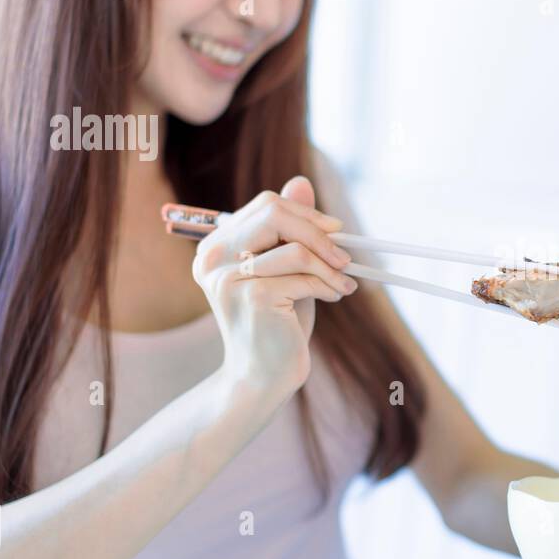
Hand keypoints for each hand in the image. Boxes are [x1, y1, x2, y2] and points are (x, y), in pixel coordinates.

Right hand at [192, 176, 356, 399]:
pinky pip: (303, 276)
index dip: (306, 214)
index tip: (335, 232)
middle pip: (275, 214)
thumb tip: (302, 181)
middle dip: (320, 232)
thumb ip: (290, 229)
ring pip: (295, 248)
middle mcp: (213, 258)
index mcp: (216, 247)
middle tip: (345, 255)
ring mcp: (228, 277)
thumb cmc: (277, 323)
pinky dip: (327, 284)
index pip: (266, 206)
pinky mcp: (251, 297)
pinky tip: (335, 296)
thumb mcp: (286, 269)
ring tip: (344, 283)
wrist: (264, 376)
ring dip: (330, 265)